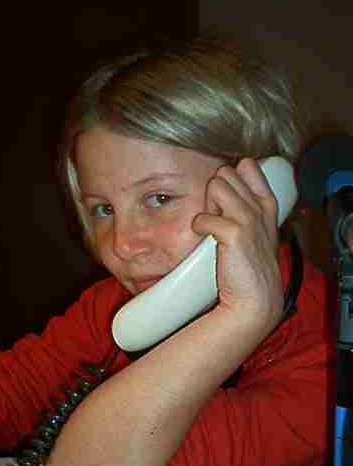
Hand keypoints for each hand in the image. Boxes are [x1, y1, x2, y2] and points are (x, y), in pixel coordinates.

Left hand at [192, 158, 283, 334]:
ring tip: (212, 227)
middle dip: (215, 192)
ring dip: (207, 205)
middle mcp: (259, 207)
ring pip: (216, 185)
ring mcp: (249, 219)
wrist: (256, 299)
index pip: (248, 166)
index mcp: (266, 204)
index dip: (230, 178)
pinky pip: (204, 216)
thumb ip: (246, 207)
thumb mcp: (258, 232)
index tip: (226, 199)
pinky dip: (199, 227)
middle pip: (226, 173)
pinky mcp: (234, 233)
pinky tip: (206, 239)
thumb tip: (221, 186)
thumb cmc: (251, 268)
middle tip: (217, 217)